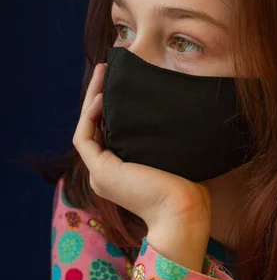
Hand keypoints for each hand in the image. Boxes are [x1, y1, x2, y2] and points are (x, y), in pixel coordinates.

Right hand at [73, 64, 211, 234]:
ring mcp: (100, 174)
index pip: (110, 131)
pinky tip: (102, 97)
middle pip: (96, 126)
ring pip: (87, 128)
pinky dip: (90, 116)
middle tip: (106, 69)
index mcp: (123, 170)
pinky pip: (84, 138)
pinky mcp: (100, 172)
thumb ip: (164, 138)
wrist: (185, 211)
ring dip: (91, 99)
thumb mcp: (173, 155)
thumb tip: (177, 111)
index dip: (111, 106)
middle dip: (99, 95)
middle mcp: (107, 173)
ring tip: (101, 74)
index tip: (120, 81)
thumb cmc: (189, 186)